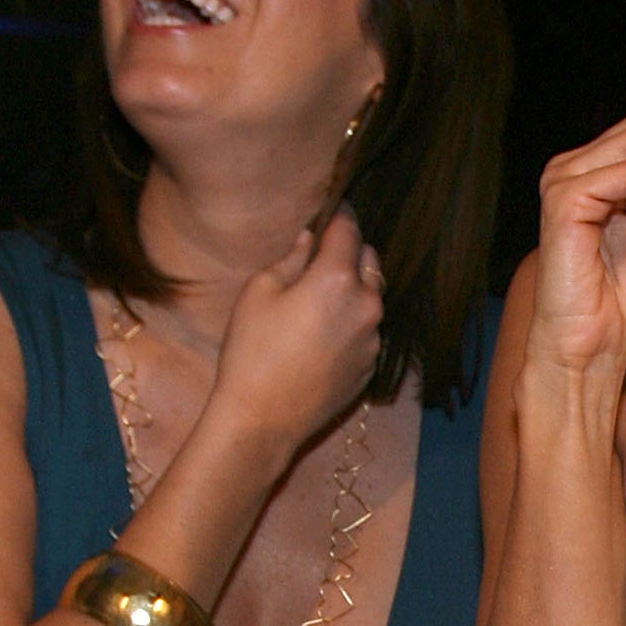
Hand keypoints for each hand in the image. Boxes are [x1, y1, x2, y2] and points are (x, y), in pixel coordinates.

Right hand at [211, 210, 383, 458]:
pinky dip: (354, 321)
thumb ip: (291, 260)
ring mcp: (373, 340)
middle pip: (370, 261)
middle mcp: (366, 307)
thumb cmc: (252, 350)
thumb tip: (309, 240)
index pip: (349, 230)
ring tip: (324, 293)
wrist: (263, 418)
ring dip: (355, 288)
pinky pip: (368, 331)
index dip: (340, 214)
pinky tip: (325, 331)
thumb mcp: (260, 292)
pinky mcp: (370, 366)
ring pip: (372, 298)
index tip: (334, 206)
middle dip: (351, 251)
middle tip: (325, 251)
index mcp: (338, 280)